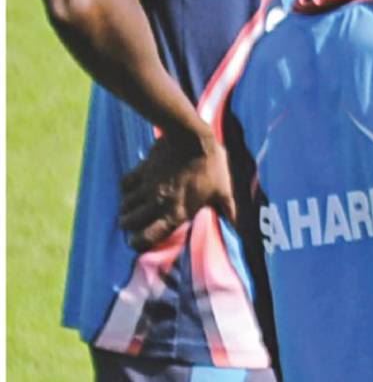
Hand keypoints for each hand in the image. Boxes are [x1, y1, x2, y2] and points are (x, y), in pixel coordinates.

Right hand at [118, 129, 233, 250]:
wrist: (192, 137)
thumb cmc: (213, 166)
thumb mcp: (224, 192)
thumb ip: (229, 212)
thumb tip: (239, 229)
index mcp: (176, 212)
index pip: (147, 237)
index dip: (140, 243)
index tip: (142, 242)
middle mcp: (157, 203)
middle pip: (129, 224)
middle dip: (130, 227)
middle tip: (138, 225)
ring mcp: (146, 187)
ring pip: (124, 206)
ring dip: (128, 210)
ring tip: (135, 210)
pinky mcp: (141, 170)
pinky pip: (125, 185)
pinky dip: (126, 190)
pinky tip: (133, 190)